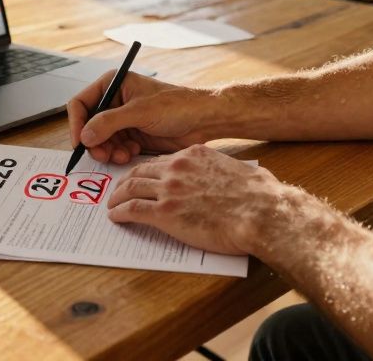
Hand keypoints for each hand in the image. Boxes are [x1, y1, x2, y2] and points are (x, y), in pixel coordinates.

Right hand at [66, 71, 219, 163]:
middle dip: (94, 142)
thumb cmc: (177, 105)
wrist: (202, 120)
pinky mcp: (131, 135)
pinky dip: (119, 154)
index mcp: (113, 85)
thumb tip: (84, 136)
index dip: (76, 123)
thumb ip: (109, 123)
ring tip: (122, 155)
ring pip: (100, 140)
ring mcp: (122, 119)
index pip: (81, 103)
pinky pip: (114, 148)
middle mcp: (114, 102)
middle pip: (88, 125)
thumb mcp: (140, 112)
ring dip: (108, 150)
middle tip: (103, 155)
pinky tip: (133, 152)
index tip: (79, 142)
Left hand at [105, 144, 284, 255]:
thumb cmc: (259, 195)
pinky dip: (120, 212)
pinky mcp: (165, 213)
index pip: (161, 161)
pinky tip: (115, 217)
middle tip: (119, 190)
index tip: (142, 178)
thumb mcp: (238, 171)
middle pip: (140, 171)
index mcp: (194, 156)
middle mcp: (177, 168)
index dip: (148, 171)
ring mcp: (169, 190)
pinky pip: (133, 209)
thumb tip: (233, 178)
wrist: (260, 212)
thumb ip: (224, 171)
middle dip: (126, 181)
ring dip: (118, 197)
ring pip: (131, 188)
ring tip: (111, 205)